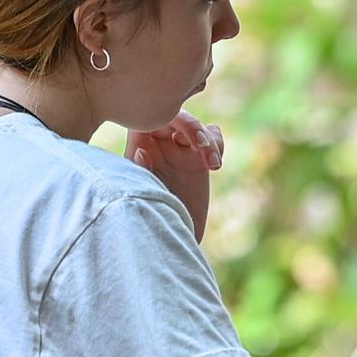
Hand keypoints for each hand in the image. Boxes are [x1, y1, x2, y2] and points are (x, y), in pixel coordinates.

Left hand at [130, 111, 222, 240]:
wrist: (171, 239)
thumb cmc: (147, 217)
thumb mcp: (138, 194)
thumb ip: (139, 172)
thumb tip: (142, 151)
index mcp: (140, 144)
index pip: (156, 118)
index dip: (173, 120)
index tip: (182, 139)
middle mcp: (160, 144)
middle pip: (180, 117)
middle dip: (195, 129)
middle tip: (202, 147)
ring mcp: (181, 151)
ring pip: (199, 126)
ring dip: (209, 140)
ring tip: (213, 164)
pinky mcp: (199, 160)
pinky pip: (213, 136)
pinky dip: (218, 144)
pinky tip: (215, 166)